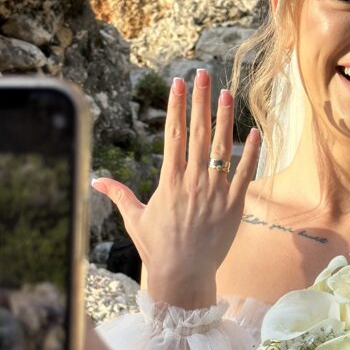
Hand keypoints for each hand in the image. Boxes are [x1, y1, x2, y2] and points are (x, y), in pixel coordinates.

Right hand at [93, 71, 259, 308]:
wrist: (183, 275)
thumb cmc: (157, 248)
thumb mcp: (135, 218)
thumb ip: (119, 195)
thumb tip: (94, 181)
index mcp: (169, 181)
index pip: (173, 134)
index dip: (176, 106)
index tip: (178, 83)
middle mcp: (193, 182)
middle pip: (198, 132)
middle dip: (200, 100)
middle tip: (203, 73)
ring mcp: (215, 192)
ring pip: (222, 148)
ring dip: (224, 118)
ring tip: (226, 92)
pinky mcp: (234, 206)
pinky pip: (246, 173)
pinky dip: (252, 152)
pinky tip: (255, 130)